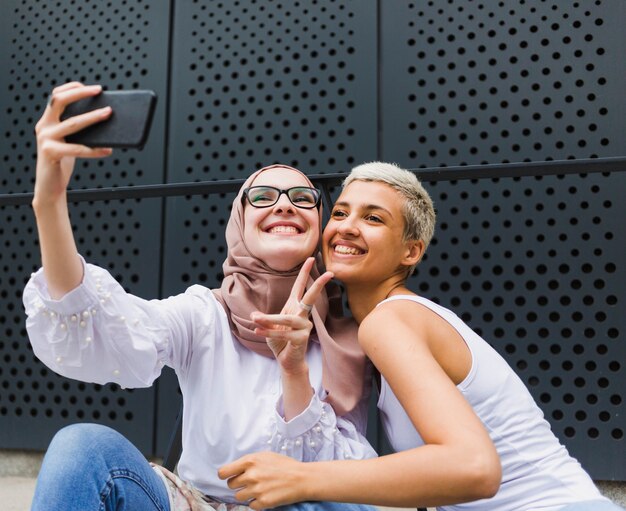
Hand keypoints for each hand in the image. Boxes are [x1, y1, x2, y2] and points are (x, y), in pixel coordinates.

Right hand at [33, 82, 112, 208]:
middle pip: (59, 100)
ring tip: (108, 113)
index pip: (56, 96)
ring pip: (72, 123)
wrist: (49, 186)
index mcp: (48, 121)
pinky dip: (95, 150)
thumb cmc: (62, 162)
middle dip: (80, 93)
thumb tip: (106, 120)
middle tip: (98, 90)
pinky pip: (77, 149)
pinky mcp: (50, 152)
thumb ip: (79, 131)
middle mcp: (44, 126)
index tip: (91, 87)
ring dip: (93, 117)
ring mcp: (45, 138)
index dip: (72, 88)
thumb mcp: (70, 142)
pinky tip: (108, 150)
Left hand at [218, 452, 308, 509]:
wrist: (302, 478)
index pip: (224, 472)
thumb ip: (249, 462)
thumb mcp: (265, 456)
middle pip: (231, 485)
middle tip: (250, 482)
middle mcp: (251, 475)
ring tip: (259, 489)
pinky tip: (266, 495)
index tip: (229, 477)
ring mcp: (256, 490)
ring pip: (239, 497)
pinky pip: (250, 505)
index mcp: (250, 461)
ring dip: (247, 494)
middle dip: (238, 484)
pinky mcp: (263, 502)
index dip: (225, 475)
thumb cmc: (285, 465)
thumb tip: (235, 469)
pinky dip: (256, 502)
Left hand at [251, 257, 332, 373]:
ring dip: (269, 319)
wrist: (287, 361)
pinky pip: (282, 333)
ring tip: (254, 318)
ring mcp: (304, 327)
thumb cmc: (280, 340)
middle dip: (319, 284)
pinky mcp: (301, 339)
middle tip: (329, 273)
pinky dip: (267, 332)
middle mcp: (303, 315)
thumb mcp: (270, 325)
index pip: (301, 286)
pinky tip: (256, 331)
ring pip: (287, 318)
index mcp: (295, 307)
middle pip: (311, 297)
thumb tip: (255, 315)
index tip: (310, 258)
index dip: (305, 272)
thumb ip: (265, 319)